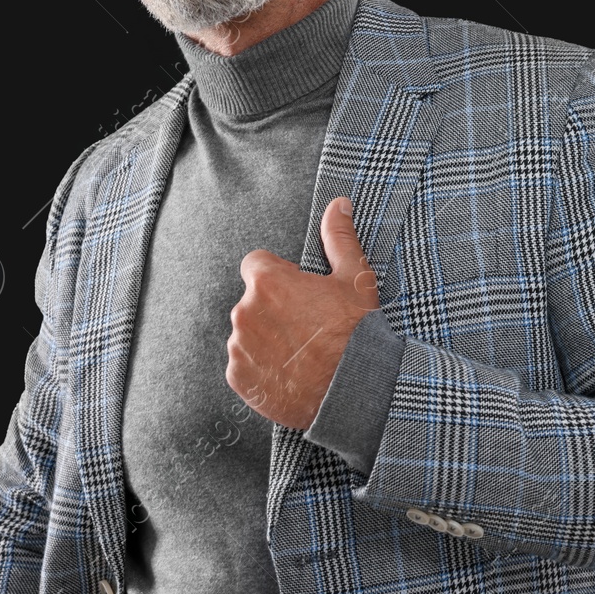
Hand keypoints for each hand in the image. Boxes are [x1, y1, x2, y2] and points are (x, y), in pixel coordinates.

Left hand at [226, 196, 380, 428]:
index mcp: (268, 281)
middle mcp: (245, 311)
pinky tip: (290, 372)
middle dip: (273, 308)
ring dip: (266, 338)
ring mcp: (238, 346)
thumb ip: (338, 237)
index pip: (255, 264)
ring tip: (301, 352)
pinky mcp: (238, 377)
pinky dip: (261, 367)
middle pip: (252, 300)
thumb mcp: (355, 278)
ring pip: (247, 332)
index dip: (278, 276)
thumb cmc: (356, 332)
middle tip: (307, 326)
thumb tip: (337, 204)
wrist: (353, 390)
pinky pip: (243, 364)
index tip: (298, 292)